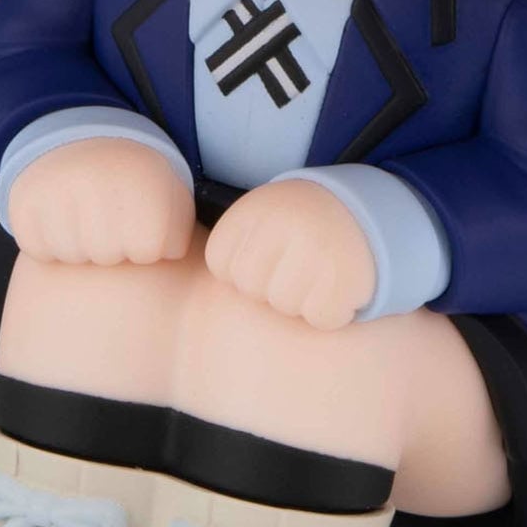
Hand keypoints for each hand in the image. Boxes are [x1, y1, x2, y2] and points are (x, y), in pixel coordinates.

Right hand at [9, 138, 194, 266]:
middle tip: (109, 212)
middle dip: (112, 245)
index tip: (141, 217)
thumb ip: (185, 230)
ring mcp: (58, 195)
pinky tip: (60, 215)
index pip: (149, 252)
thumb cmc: (134, 183)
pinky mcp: (24, 206)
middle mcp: (100, 185)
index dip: (147, 243)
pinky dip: (49, 240)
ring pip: (74, 256)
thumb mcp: (171, 195)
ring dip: (81, 244)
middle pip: (109, 257)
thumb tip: (187, 262)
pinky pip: (41, 248)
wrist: (78, 140)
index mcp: (143, 182)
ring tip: (85, 212)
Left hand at [204, 181, 376, 329]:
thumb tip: (160, 263)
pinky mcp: (344, 279)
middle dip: (273, 285)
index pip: (222, 266)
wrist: (367, 217)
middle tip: (299, 260)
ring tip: (319, 269)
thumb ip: (229, 244)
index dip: (246, 268)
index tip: (271, 249)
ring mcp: (315, 250)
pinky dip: (332, 310)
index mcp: (254, 209)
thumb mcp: (260, 220)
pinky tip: (338, 283)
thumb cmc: (300, 228)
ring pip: (285, 306)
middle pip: (251, 289)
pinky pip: (322, 317)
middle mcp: (282, 223)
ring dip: (302, 298)